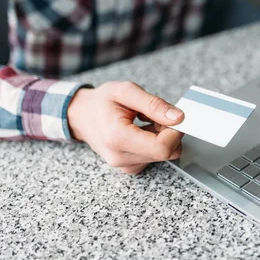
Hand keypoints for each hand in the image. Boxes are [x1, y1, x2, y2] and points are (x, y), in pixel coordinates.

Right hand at [67, 81, 184, 174]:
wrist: (82, 115)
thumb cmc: (101, 102)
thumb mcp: (126, 91)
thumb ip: (154, 104)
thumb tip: (178, 117)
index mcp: (118, 137)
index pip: (162, 148)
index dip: (175, 132)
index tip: (174, 117)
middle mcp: (120, 157)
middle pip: (166, 153)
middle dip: (169, 132)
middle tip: (156, 115)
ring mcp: (124, 165)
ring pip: (163, 156)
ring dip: (162, 137)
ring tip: (145, 121)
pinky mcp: (129, 167)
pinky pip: (155, 158)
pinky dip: (155, 143)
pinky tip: (143, 131)